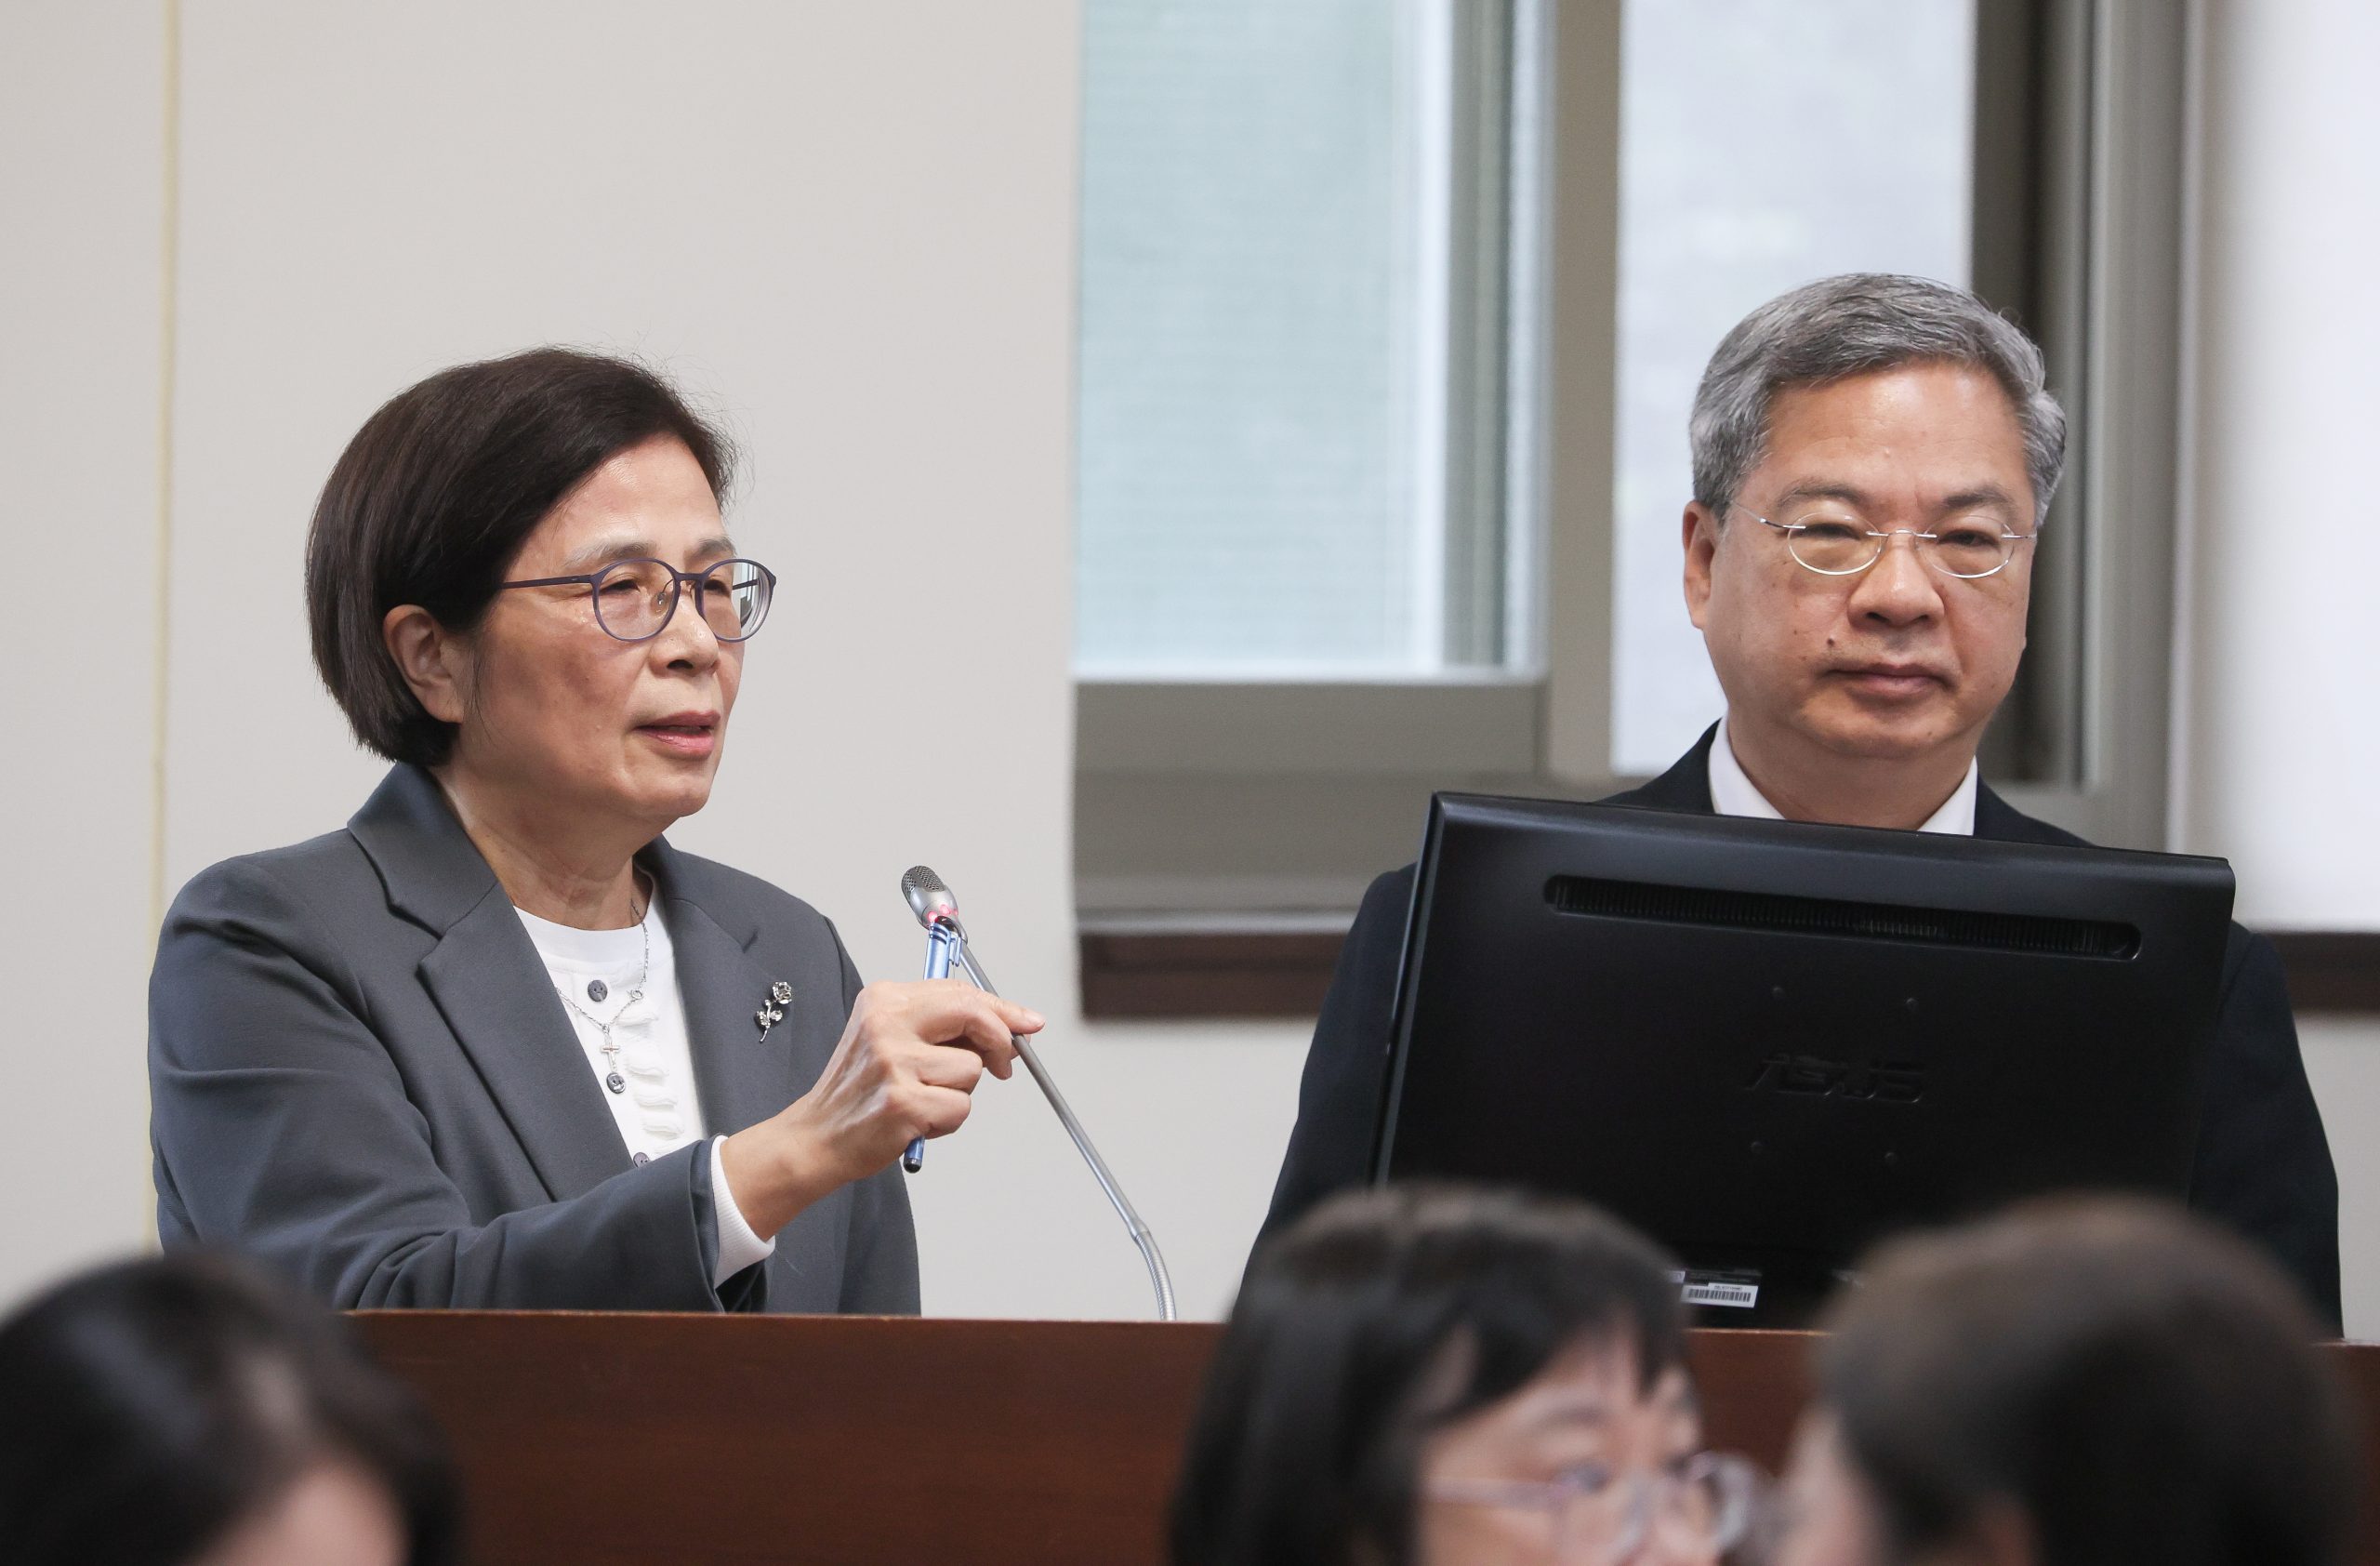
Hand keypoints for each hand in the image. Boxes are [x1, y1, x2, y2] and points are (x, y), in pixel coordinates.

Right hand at [721, 980, 1040, 1237]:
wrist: (816, 1136)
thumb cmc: (859, 1091)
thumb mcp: (888, 1038)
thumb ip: (940, 1027)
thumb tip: (1007, 1030)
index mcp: (885, 999)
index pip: (960, 991)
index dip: (1002, 1009)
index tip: (1028, 1022)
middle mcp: (886, 1023)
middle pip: (973, 1013)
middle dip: (1000, 1039)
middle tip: (1003, 1064)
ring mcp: (893, 1063)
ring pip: (971, 1069)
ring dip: (960, 1092)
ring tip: (924, 1099)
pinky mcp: (902, 1103)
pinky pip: (960, 1108)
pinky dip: (948, 1120)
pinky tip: (918, 1120)